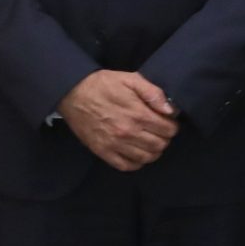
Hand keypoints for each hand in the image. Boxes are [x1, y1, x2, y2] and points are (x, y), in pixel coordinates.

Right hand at [58, 70, 177, 170]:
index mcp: (138, 114)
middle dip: (164, 138)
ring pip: (146, 158)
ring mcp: (115, 144)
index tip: (167, 122)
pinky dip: (136, 162)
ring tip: (149, 141)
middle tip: (158, 131)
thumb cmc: (103, 84)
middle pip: (160, 145)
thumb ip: (153, 93)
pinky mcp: (103, 152)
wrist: (72, 93)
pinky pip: (127, 166)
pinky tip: (136, 153)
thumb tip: (171, 110)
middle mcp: (128, 132)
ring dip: (153, 151)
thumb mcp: (130, 79)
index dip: (172, 126)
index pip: (169, 130)